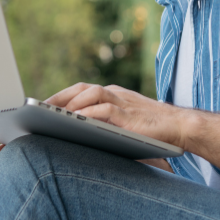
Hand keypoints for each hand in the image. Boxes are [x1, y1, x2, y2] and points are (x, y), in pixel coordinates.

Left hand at [45, 83, 189, 147]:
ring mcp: (122, 101)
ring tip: (55, 113)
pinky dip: (88, 112)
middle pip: (81, 87)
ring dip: (72, 102)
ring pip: (91, 92)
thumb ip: (104, 123)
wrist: (179, 127)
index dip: (62, 96)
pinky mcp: (128, 114)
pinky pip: (104, 108)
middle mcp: (115, 93)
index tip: (43, 105)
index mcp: (113, 94)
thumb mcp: (123, 123)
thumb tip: (77, 132)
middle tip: (40, 107)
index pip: (82, 90)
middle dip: (60, 96)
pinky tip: (76, 120)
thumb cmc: (151, 129)